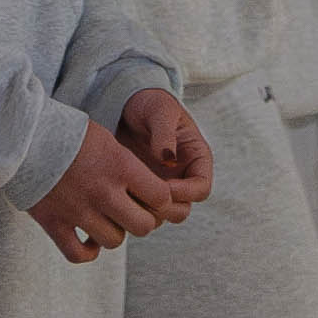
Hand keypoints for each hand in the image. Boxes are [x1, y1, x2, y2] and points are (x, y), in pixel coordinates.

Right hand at [34, 124, 180, 261]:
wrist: (22, 135)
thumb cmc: (67, 133)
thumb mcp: (106, 139)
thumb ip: (128, 166)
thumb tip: (148, 190)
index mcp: (120, 167)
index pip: (162, 197)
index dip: (162, 200)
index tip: (152, 197)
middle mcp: (103, 192)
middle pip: (143, 226)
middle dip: (142, 220)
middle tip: (132, 211)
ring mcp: (78, 210)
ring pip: (114, 241)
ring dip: (114, 232)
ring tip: (106, 219)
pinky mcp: (53, 222)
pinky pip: (78, 254)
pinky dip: (87, 252)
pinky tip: (88, 240)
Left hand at [116, 85, 216, 212]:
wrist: (127, 105)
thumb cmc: (150, 103)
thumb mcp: (160, 112)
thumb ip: (165, 134)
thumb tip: (168, 160)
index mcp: (196, 158)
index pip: (201, 188)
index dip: (185, 193)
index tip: (164, 187)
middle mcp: (182, 176)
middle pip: (182, 209)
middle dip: (164, 207)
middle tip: (142, 198)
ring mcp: (163, 185)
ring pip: (161, 214)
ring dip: (146, 212)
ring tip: (126, 197)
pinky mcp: (143, 190)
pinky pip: (141, 209)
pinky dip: (130, 210)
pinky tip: (116, 197)